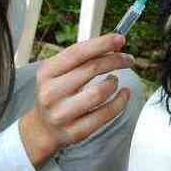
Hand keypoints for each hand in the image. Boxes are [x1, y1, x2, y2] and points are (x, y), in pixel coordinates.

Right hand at [19, 34, 133, 166]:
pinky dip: (120, 102)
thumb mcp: (58, 72)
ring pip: (99, 92)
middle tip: (127, 59)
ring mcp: (62, 114)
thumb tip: (113, 44)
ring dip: (114, 83)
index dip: (101, 43)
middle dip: (115, 60)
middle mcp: (51, 92)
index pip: (77, 52)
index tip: (119, 38)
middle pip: (91, 68)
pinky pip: (105, 114)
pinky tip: (123, 95)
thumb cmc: (56, 93)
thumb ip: (81, 58)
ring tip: (115, 80)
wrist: (42, 128)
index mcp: (47, 72)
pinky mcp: (75, 132)